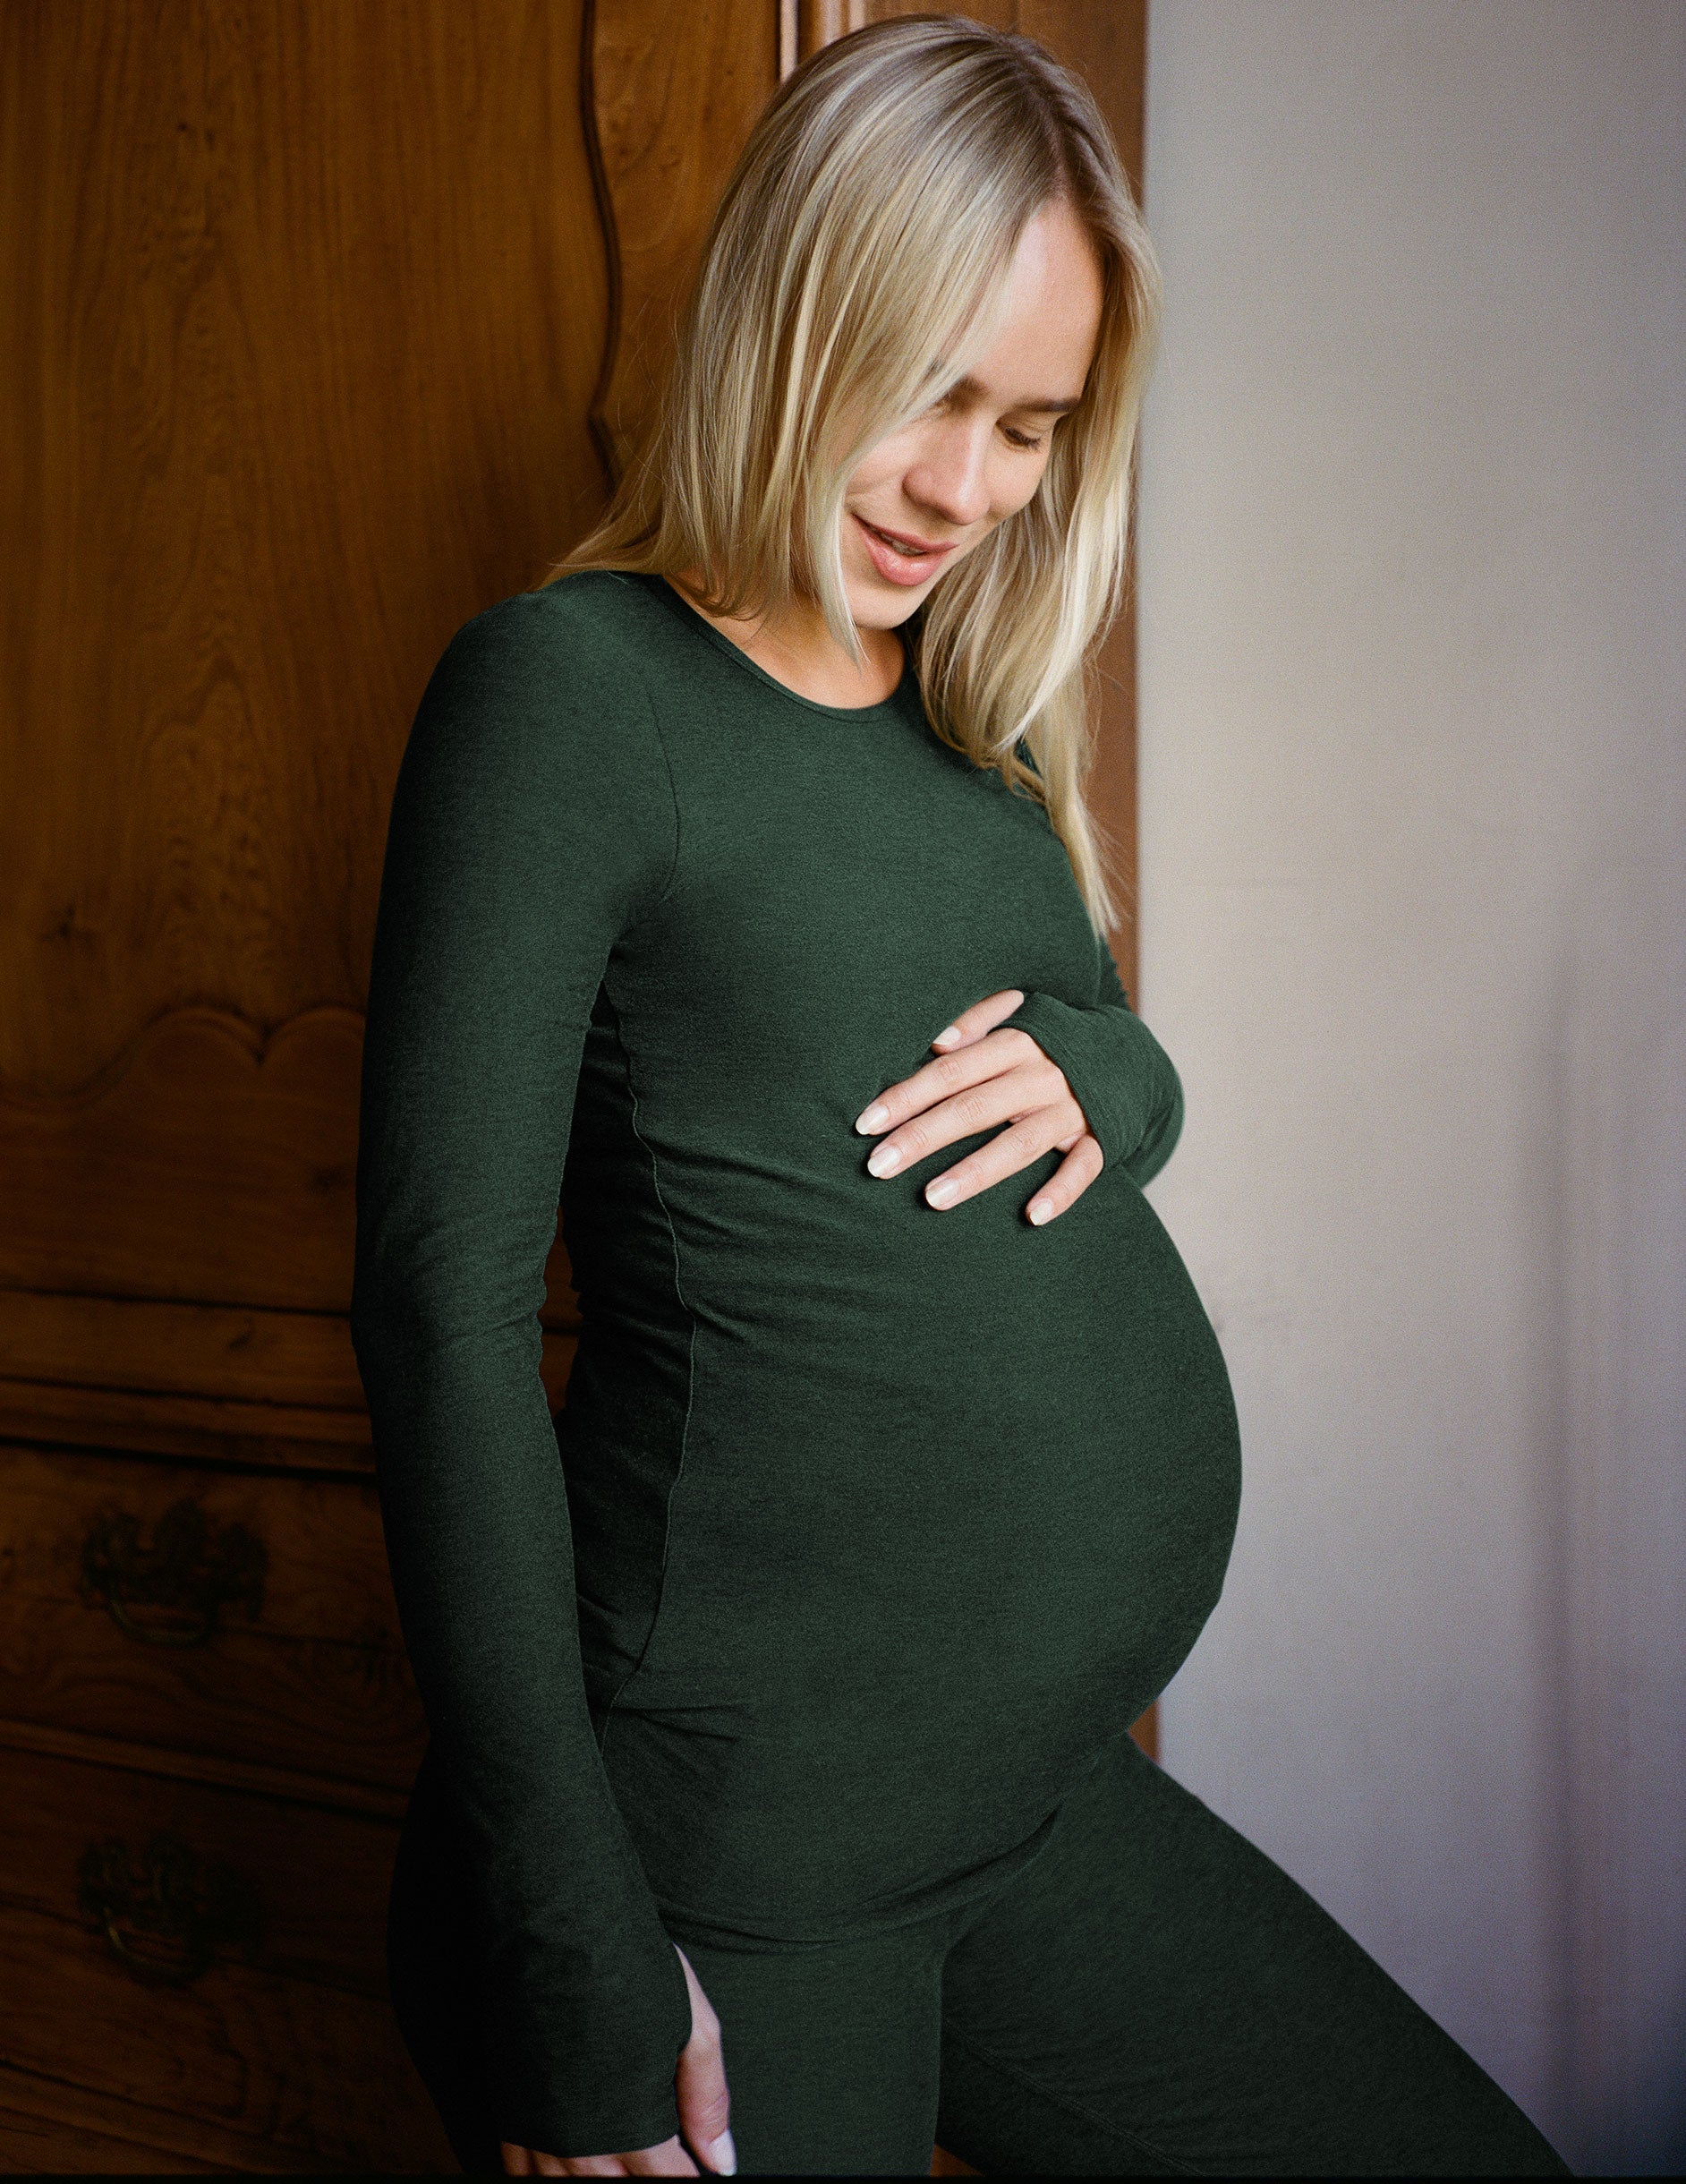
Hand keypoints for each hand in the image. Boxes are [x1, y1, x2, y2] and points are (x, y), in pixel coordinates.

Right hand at [500, 1945, 735, 2175]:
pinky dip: (551, 2178)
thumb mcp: (691, 2026)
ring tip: (623, 2161)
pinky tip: (573, 2165)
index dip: (686, 2177)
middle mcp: (581, 2144)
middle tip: (659, 2158)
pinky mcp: (511, 2115)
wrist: (557, 1926)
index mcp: (632, 2127)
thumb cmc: (631, 1969)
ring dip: (600, 2179)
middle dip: (645, 2179)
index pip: (668, 2182)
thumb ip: (706, 2100)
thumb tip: (722, 2161)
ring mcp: (540, 2134)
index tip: (692, 2166)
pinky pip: (525, 2175)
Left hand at [854, 987, 1102, 1223]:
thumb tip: (935, 1042)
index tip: (866, 1123)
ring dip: (976, 1171)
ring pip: (1020, 1143)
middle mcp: (1042, 1075)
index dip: (907, 1096)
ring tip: (933, 1199)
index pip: (950, 1072)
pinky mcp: (1101, 1137)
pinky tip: (1033, 1216)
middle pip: (974, 1109)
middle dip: (923, 1138)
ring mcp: (1072, 1110)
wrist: (1128, 1054)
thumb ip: (975, 1023)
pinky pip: (1083, 1168)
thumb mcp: (1017, 1019)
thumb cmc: (1049, 1042)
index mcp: (1015, 1043)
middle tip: (877, 1166)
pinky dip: (1062, 1191)